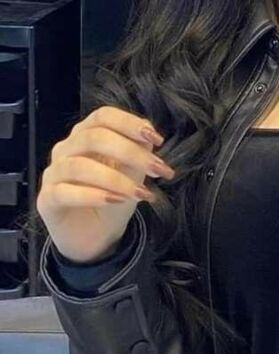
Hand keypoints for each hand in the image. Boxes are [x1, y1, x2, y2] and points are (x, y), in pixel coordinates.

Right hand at [36, 106, 174, 262]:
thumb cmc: (115, 197)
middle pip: (94, 137)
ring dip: (115, 179)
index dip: (130, 123)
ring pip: (79, 166)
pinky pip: (64, 192)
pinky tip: (116, 201)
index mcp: (86, 134)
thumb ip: (139, 149)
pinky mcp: (46, 199)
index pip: (103, 116)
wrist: (98, 236)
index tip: (157, 140)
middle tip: (157, 169)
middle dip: (131, 153)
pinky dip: (93, 196)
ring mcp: (53, 173)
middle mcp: (66, 148)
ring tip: (140, 193)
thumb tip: (149, 132)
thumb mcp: (133, 171)